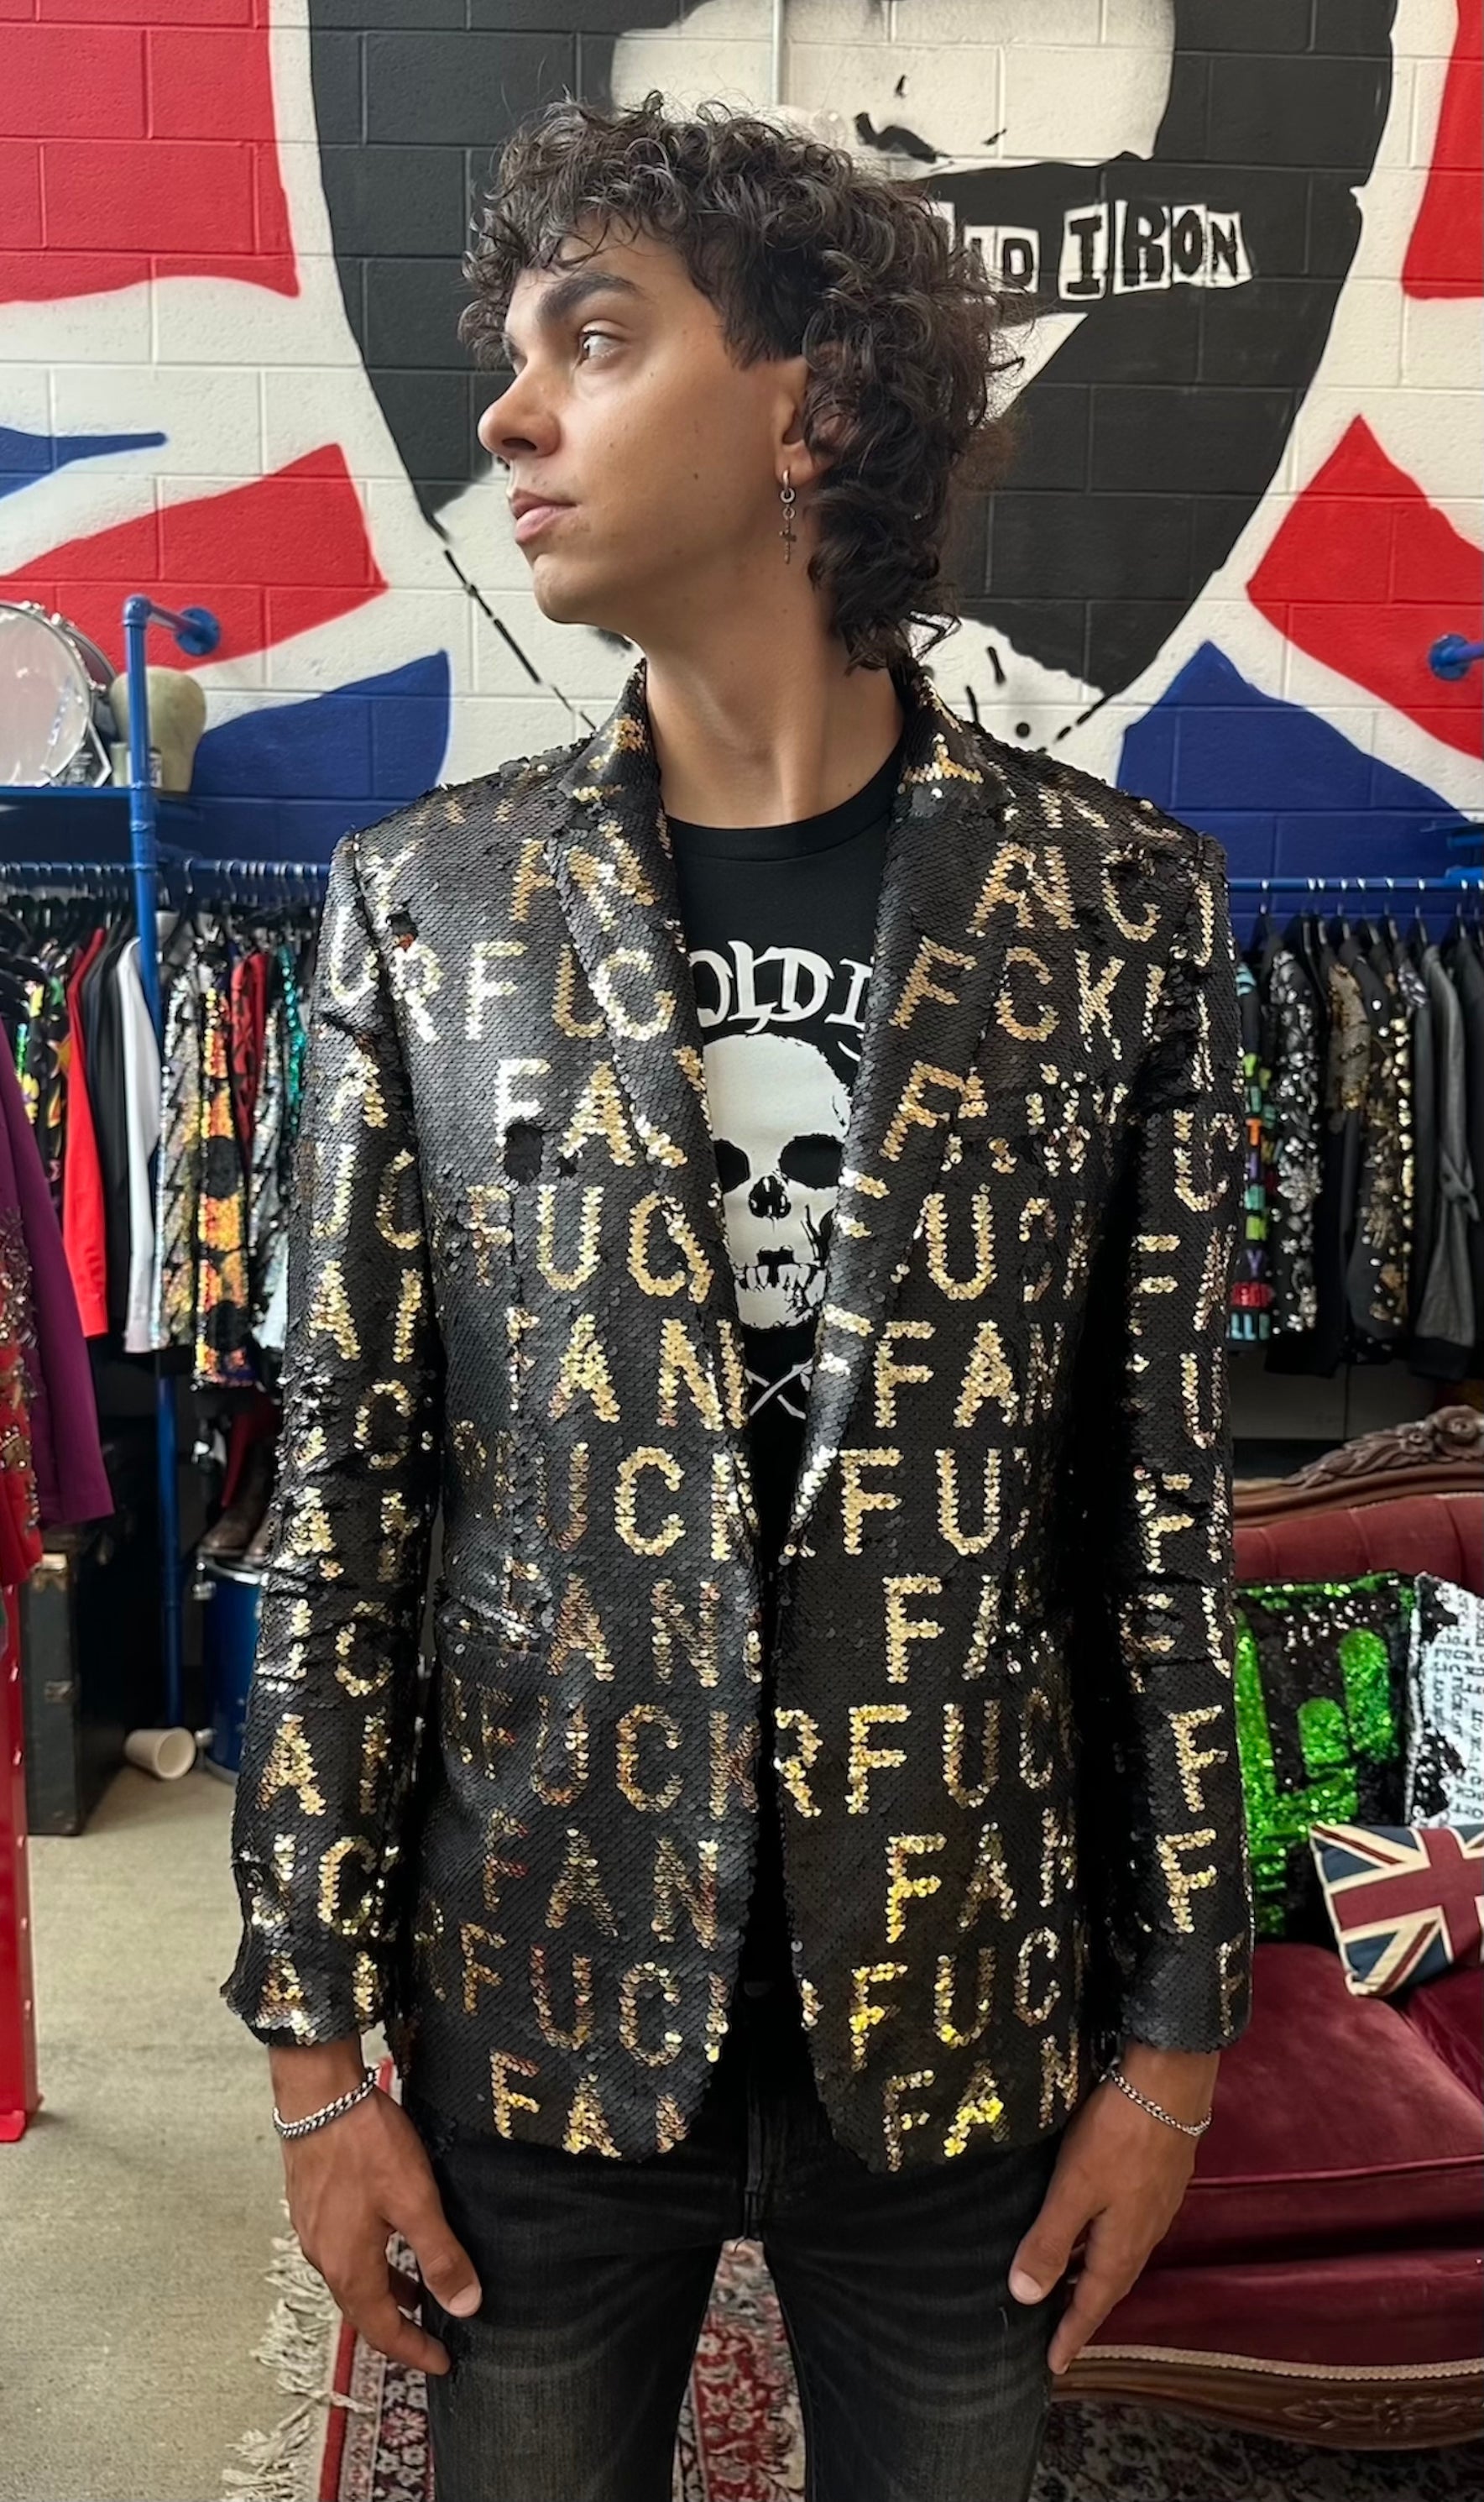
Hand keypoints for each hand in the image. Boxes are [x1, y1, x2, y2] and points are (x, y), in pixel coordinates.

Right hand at [281, 2085, 482, 2375]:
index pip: (382, 2330)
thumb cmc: (364, 2144)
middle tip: (432, 2337)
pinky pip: (343, 2250)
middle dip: (399, 2327)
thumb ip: (440, 2255)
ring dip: (385, 2291)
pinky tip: (388, 2242)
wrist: (317, 2095)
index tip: (441, 2363)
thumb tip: (465, 2306)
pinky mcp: (312, 2205)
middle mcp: (324, 2257)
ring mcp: (314, 2230)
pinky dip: (370, 2262)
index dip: (413, 2351)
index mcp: (349, 2267)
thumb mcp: (415, 2201)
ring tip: (418, 2292)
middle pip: (363, 2309)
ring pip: (353, 2278)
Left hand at [1006, 2043, 1217, 2376]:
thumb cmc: (1117, 2134)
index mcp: (1123, 2244)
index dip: (1071, 2333)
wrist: (1171, 2082)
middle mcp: (1145, 2232)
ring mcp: (1156, 2204)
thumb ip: (1050, 2239)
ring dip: (1096, 2275)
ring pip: (1122, 2254)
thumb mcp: (1074, 2187)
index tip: (1054, 2366)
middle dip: (1084, 2310)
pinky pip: (1129, 2228)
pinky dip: (1107, 2243)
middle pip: (1110, 2283)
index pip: (1092, 2302)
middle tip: (1059, 2333)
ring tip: (1070, 2286)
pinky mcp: (1160, 2178)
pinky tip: (1095, 2227)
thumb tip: (1025, 2297)